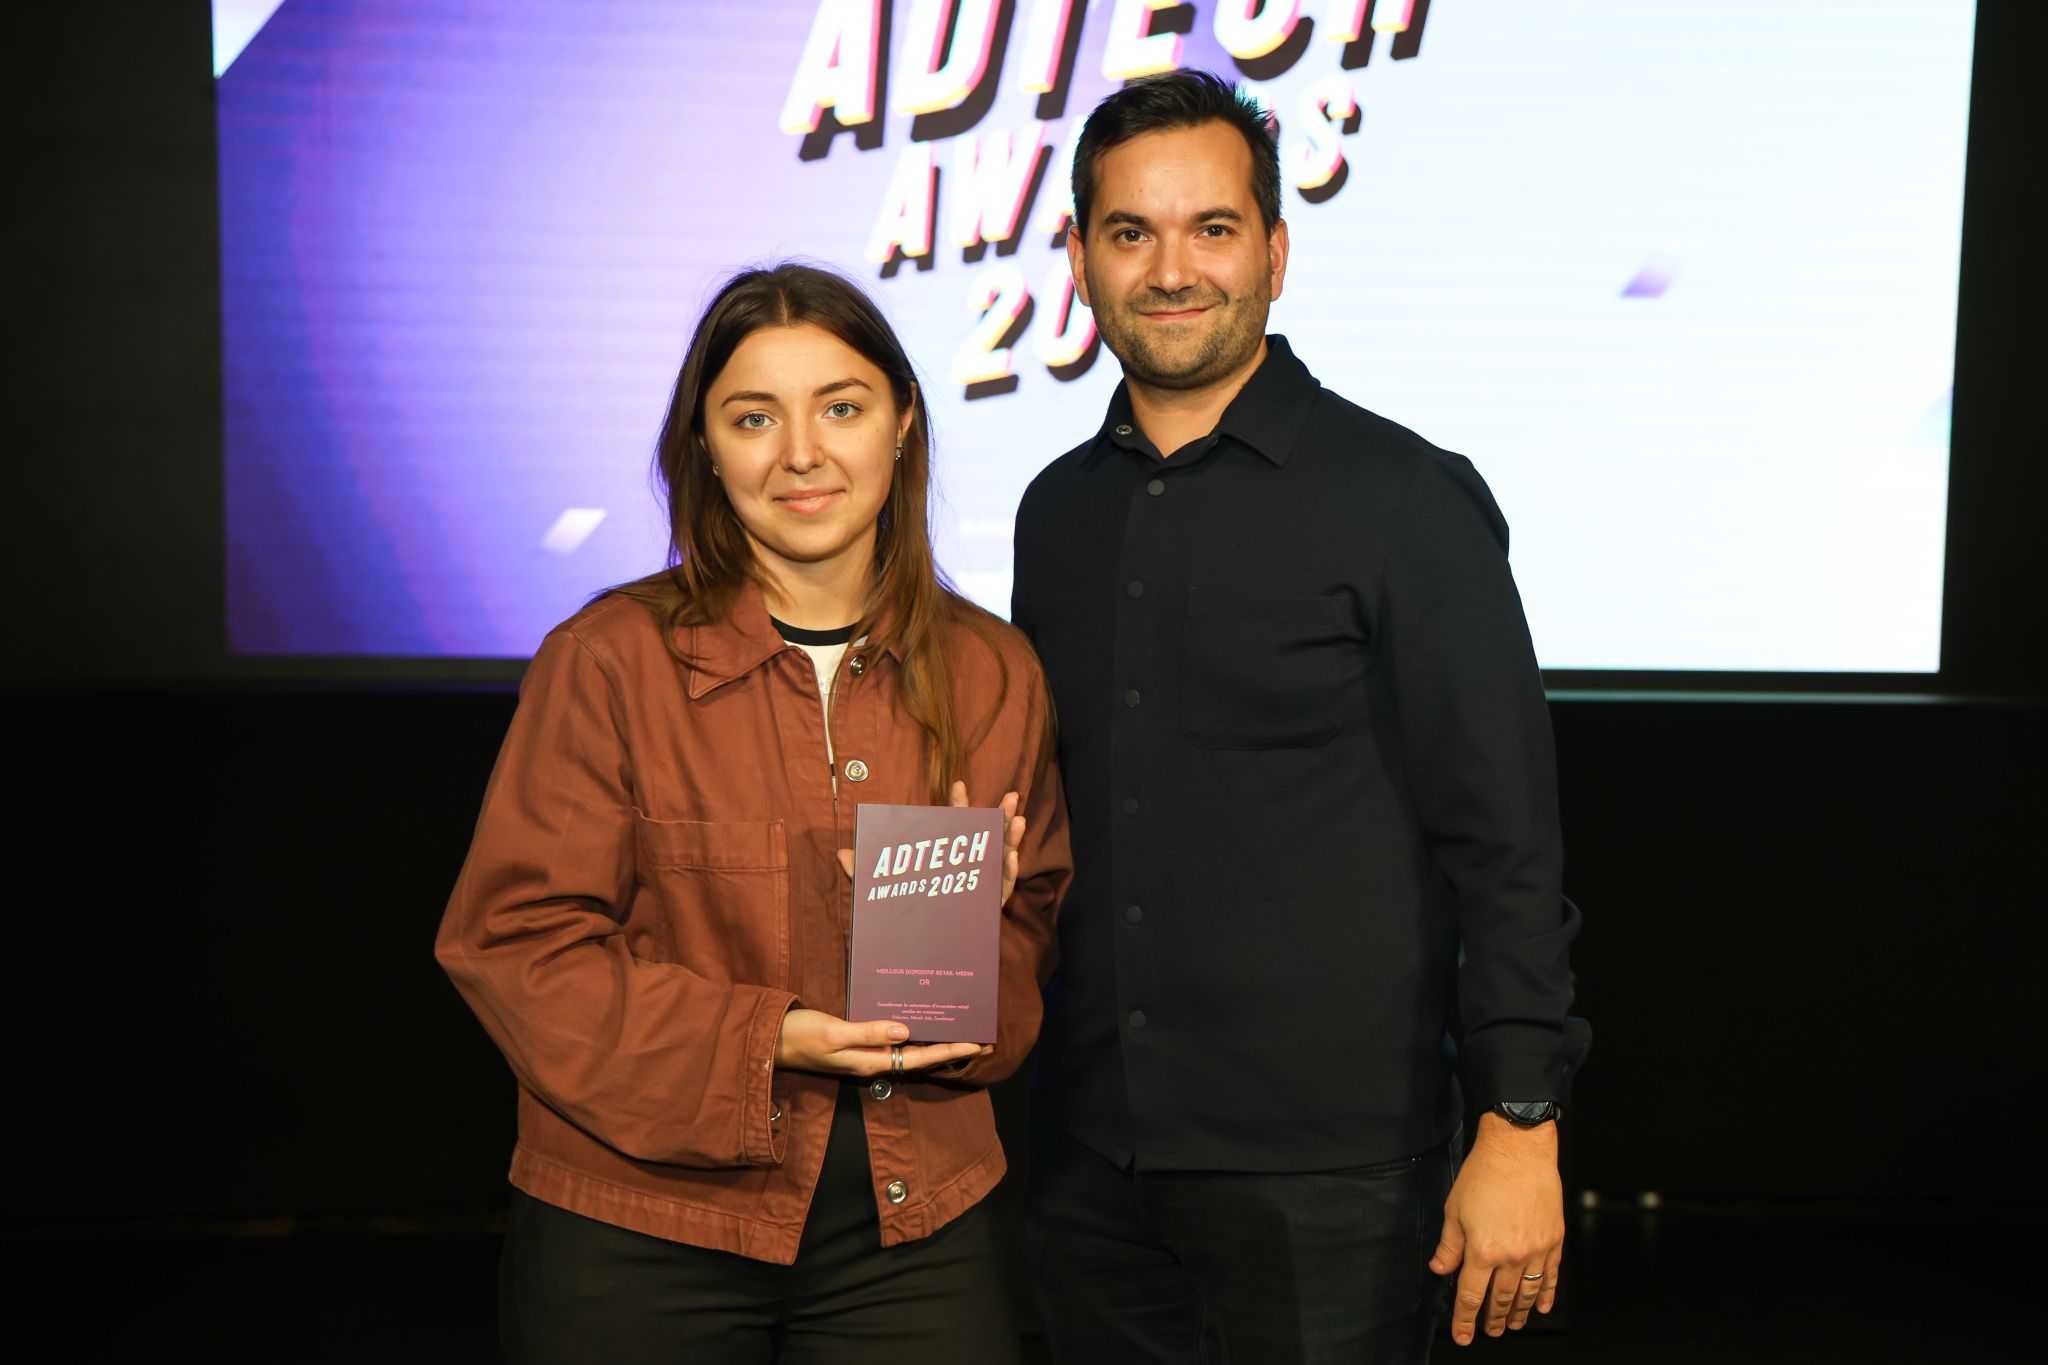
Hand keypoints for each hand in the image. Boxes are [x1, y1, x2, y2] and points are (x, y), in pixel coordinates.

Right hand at [774, 1008, 988, 1075]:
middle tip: (984, 1037)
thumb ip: (867, 1032)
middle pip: (923, 1055)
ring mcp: (868, 1051)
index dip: (951, 1050)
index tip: (978, 1044)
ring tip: (962, 1027)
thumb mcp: (833, 1034)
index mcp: (873, 1061)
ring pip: (912, 1046)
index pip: (921, 1057)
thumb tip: (905, 1030)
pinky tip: (923, 1018)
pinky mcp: (860, 1041)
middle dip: (953, 1047)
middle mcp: (876, 1059)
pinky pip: (895, 1037)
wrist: (772, 1041)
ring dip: (937, 1038)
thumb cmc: (800, 1037)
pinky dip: (915, 1029)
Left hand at [832, 782, 1025, 906]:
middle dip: (1000, 815)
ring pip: (1001, 858)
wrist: (921, 952)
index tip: (958, 784)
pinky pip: (1002, 887)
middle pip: (987, 835)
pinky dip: (1008, 872)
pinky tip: (1011, 858)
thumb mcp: (882, 891)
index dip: (957, 804)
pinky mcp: (989, 906)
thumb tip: (840, 853)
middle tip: (1011, 797)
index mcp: (946, 856)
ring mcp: (981, 884)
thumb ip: (864, 872)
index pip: (953, 824)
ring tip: (1017, 822)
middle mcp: (968, 865)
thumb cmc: (906, 913)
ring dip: (1011, 839)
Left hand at [1430, 1113, 1564, 1345]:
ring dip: (1519, 1312)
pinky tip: (1541, 1306)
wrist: (1519, 1150)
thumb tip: (1440, 1269)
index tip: (1463, 1335)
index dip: (1465, 1319)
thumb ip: (1449, 1245)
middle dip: (1493, 1319)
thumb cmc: (1484, 1174)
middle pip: (1501, 1299)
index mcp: (1482, 1250)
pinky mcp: (1554, 1240)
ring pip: (1527, 1292)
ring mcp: (1536, 1250)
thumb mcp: (1454, 1209)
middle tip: (1491, 1331)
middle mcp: (1511, 1256)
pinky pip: (1551, 1276)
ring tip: (1514, 1324)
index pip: (1471, 1295)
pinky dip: (1546, 1294)